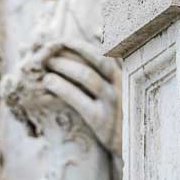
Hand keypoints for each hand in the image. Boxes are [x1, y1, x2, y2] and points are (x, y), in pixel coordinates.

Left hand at [43, 38, 121, 155]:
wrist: (134, 148)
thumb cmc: (123, 114)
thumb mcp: (122, 86)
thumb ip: (111, 64)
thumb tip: (96, 31)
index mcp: (126, 72)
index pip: (101, 50)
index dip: (78, 44)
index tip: (60, 41)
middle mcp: (121, 83)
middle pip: (92, 57)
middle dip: (67, 51)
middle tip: (47, 50)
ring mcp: (112, 101)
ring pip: (85, 74)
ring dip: (62, 66)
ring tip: (45, 65)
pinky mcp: (100, 120)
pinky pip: (77, 98)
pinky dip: (61, 87)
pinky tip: (48, 83)